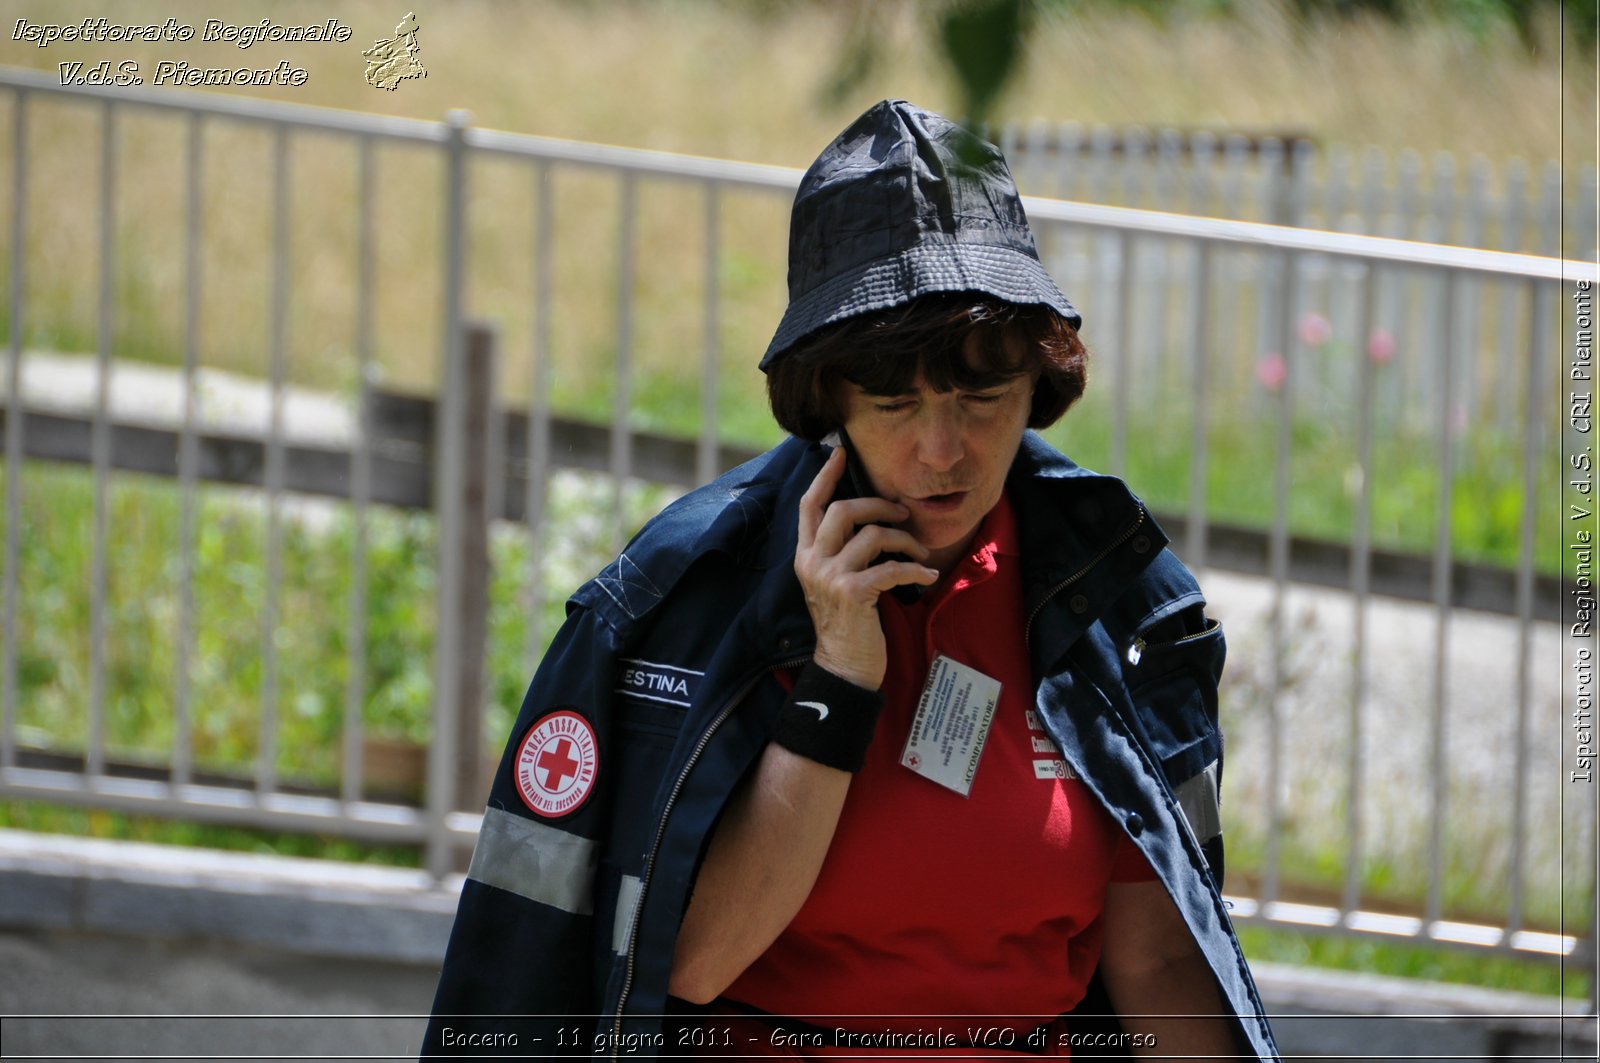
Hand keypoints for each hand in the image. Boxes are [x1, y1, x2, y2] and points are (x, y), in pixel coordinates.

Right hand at [794, 448, 938, 689]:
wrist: (843, 668)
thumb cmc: (846, 624)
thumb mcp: (833, 582)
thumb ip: (840, 552)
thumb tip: (869, 521)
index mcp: (805, 556)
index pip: (809, 506)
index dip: (825, 476)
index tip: (840, 453)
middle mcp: (813, 562)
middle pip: (842, 510)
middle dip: (878, 505)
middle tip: (902, 514)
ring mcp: (830, 577)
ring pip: (872, 535)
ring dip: (905, 541)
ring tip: (921, 553)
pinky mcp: (854, 593)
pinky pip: (892, 567)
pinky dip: (916, 569)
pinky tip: (929, 576)